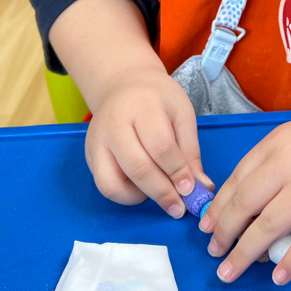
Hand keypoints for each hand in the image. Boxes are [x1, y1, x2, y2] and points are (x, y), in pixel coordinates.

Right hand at [85, 66, 212, 217]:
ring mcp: (97, 142)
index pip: (160, 146)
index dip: (177, 171)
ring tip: (159, 194)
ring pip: (112, 184)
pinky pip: (105, 186)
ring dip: (140, 197)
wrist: (122, 84)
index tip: (191, 188)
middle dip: (162, 192)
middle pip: (137, 168)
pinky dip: (125, 195)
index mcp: (142, 107)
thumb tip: (202, 187)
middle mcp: (113, 125)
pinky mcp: (89, 156)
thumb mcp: (181, 113)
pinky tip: (142, 189)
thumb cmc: (157, 98)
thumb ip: (190, 151)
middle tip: (179, 206)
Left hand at [198, 108, 290, 284]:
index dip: (218, 210)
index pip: (235, 182)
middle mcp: (288, 165)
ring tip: (230, 271)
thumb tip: (241, 206)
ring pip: (269, 226)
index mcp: (273, 146)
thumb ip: (267, 166)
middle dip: (224, 234)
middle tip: (214, 254)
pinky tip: (279, 277)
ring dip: (245, 254)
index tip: (207, 229)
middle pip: (245, 205)